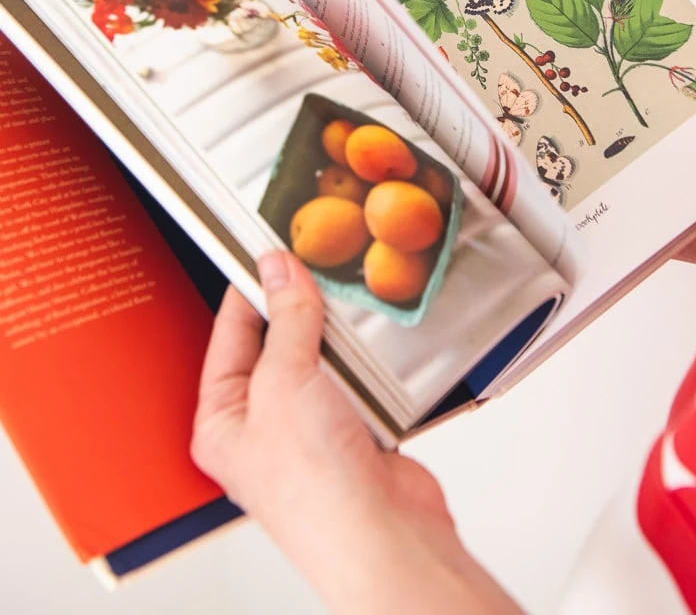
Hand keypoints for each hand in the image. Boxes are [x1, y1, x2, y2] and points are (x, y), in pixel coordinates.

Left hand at [191, 251, 521, 614]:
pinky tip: (373, 340)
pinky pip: (356, 381)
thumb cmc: (314, 487)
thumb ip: (287, 320)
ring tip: (344, 298)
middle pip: (276, 345)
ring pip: (320, 360)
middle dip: (296, 310)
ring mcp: (309, 431)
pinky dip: (367, 362)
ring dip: (335, 336)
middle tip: (313, 265)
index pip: (229, 336)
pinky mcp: (353, 433)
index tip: (270, 251)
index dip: (249, 290)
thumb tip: (280, 271)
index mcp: (222, 421)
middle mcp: (261, 427)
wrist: (383, 536)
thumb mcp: (285, 381)